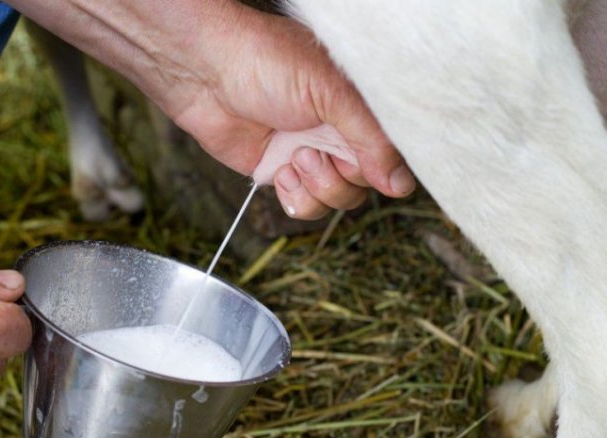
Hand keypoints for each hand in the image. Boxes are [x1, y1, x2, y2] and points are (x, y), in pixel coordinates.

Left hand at [170, 8, 415, 218]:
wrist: (207, 73)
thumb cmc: (267, 62)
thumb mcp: (332, 93)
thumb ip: (372, 138)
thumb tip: (400, 184)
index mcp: (361, 108)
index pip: (393, 155)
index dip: (380, 167)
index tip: (358, 160)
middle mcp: (340, 134)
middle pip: (365, 185)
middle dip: (340, 177)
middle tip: (313, 151)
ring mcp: (312, 155)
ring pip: (337, 200)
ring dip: (317, 188)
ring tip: (294, 158)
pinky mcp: (282, 173)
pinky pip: (305, 206)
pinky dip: (296, 198)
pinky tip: (280, 171)